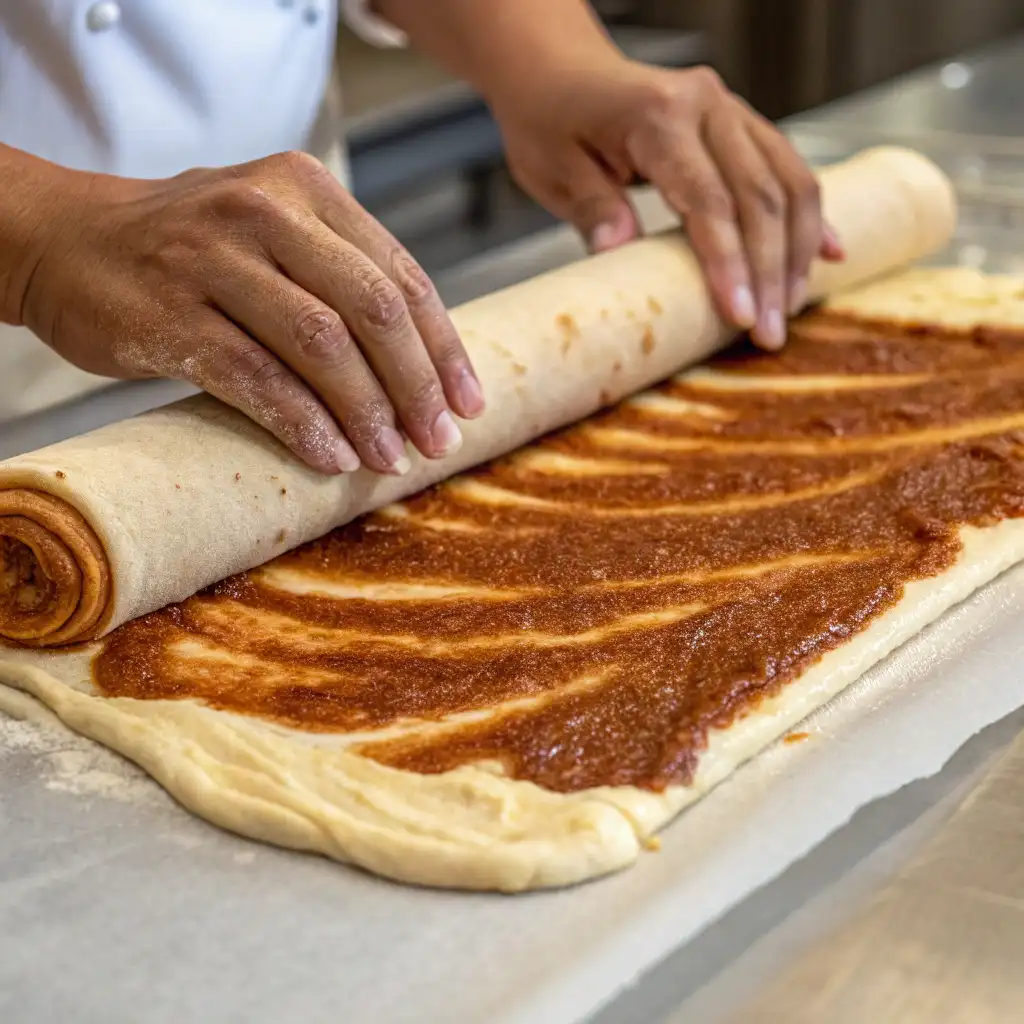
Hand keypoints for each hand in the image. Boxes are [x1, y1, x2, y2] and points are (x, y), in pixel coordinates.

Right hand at [17, 152, 483, 473]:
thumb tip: (422, 370)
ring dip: (366, 412)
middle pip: (372, 308)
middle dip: (416, 385)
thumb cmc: (189, 250)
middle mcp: (264, 211)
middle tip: (438, 441)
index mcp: (305, 189)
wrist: (65, 240)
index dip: (443, 347)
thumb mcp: (272, 232)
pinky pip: (256, 378)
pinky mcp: (169, 312)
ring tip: (390, 458)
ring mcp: (212, 258)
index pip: (400, 275)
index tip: (467, 403)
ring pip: (321, 344)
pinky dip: (303, 423)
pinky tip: (331, 455)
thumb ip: (340, 276)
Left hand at [491, 60, 844, 349]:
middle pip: (761, 196)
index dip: (729, 262)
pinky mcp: (741, 125)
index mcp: (660, 115)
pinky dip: (808, 217)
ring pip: (788, 183)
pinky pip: (787, 170)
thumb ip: (592, 208)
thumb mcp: (552, 168)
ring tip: (787, 309)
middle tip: (770, 334)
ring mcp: (731, 112)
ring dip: (796, 252)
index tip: (739, 316)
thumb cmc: (550, 118)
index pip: (709, 200)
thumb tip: (618, 252)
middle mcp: (707, 106)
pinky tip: (827, 255)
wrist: (559, 70)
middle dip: (772, 272)